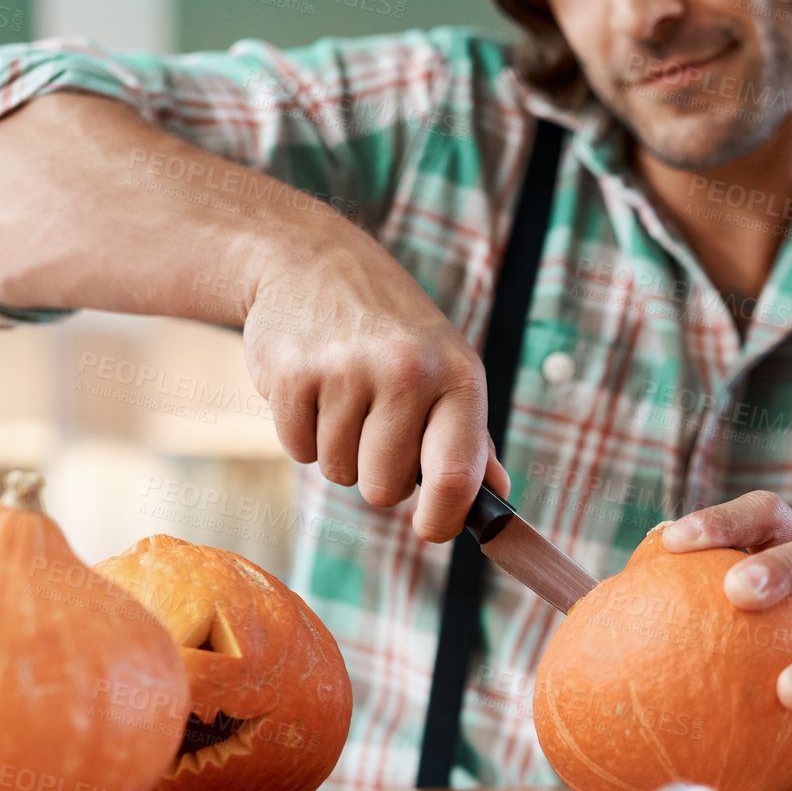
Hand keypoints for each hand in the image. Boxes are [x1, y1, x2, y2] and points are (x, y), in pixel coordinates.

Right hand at [241, 228, 509, 541]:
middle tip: (374, 427)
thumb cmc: (393, 331)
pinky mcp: (292, 374)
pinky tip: (312, 388)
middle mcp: (407, 372)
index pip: (456, 475)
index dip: (443, 519)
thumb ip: (472, 439)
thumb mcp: (446, 368)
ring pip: (337, 472)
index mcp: (457, 377)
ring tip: (343, 398)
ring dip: (336, 449)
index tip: (430, 529)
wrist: (314, 261)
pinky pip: (296, 450)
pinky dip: (301, 433)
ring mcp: (347, 371)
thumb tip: (498, 498)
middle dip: (375, 473)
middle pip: (384, 489)